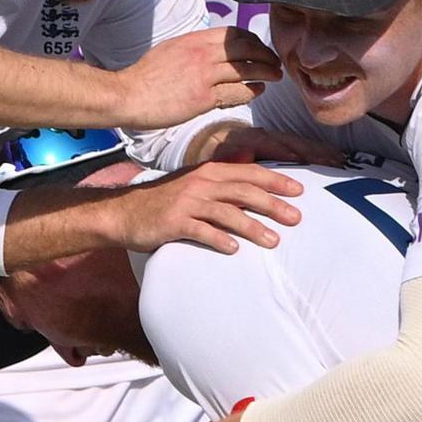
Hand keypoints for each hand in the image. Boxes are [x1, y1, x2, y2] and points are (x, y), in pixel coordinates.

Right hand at [104, 163, 302, 254]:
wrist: (122, 212)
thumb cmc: (163, 200)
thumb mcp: (193, 183)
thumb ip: (221, 181)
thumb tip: (251, 177)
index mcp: (208, 172)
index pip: (249, 173)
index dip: (275, 179)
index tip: (299, 190)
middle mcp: (200, 184)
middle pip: (244, 191)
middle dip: (273, 204)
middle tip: (296, 218)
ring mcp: (186, 203)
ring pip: (227, 212)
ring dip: (253, 227)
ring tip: (273, 241)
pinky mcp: (173, 223)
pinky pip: (201, 231)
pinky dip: (219, 240)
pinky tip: (234, 249)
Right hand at [118, 26, 280, 129]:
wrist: (128, 95)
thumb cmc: (145, 77)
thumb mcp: (170, 50)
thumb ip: (193, 49)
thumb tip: (211, 51)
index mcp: (193, 39)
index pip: (233, 33)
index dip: (252, 40)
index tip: (259, 48)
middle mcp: (202, 54)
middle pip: (246, 48)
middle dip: (265, 54)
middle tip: (274, 62)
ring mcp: (204, 75)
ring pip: (246, 69)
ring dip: (265, 72)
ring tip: (274, 76)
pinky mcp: (203, 98)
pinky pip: (237, 92)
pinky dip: (251, 90)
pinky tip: (257, 91)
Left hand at [195, 125, 344, 166]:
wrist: (211, 142)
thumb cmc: (214, 155)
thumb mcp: (217, 156)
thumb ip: (230, 156)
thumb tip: (245, 154)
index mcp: (249, 139)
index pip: (270, 143)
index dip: (284, 151)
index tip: (299, 160)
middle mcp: (266, 136)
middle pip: (292, 142)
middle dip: (313, 152)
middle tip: (333, 162)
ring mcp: (276, 139)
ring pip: (301, 144)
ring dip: (321, 152)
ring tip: (340, 161)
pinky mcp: (283, 144)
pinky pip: (304, 147)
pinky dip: (320, 152)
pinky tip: (336, 159)